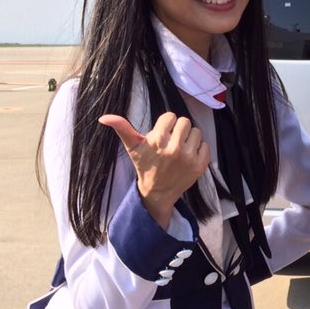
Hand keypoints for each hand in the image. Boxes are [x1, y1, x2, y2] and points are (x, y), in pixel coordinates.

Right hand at [99, 111, 209, 226]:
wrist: (157, 192)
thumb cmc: (145, 166)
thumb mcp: (132, 148)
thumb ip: (121, 128)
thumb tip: (104, 118)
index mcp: (158, 140)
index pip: (170, 116)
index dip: (166, 125)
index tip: (162, 135)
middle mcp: (175, 148)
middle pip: (185, 121)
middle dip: (178, 130)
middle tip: (172, 142)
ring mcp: (189, 157)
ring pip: (196, 132)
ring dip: (189, 138)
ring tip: (180, 149)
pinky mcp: (200, 165)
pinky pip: (205, 145)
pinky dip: (199, 149)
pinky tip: (188, 157)